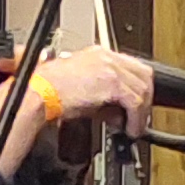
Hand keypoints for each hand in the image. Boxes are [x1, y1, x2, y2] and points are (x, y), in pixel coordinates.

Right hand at [23, 47, 154, 129]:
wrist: (39, 94)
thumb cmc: (52, 93)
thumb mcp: (85, 94)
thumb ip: (106, 101)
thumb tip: (119, 114)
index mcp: (99, 55)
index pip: (132, 67)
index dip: (139, 88)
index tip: (138, 106)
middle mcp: (107, 57)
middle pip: (143, 74)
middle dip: (146, 99)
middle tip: (139, 117)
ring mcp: (110, 67)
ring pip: (142, 88)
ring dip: (141, 111)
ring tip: (133, 126)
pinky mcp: (111, 82)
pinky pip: (135, 101)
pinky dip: (136, 118)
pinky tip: (129, 129)